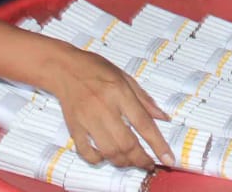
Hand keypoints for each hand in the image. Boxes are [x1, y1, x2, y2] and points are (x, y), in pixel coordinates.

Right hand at [51, 47, 172, 168]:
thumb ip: (145, 100)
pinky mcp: (74, 127)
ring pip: (108, 150)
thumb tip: (163, 117)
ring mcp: (88, 119)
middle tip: (149, 164)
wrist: (64, 68)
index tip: (168, 159)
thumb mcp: (125, 77)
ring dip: (123, 162)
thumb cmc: (95, 69)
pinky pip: (86, 151)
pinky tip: (105, 156)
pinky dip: (98, 159)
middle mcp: (105, 107)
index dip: (158, 144)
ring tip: (131, 162)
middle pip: (126, 143)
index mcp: (120, 92)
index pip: (143, 123)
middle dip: (141, 159)